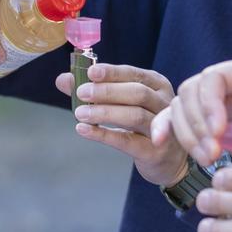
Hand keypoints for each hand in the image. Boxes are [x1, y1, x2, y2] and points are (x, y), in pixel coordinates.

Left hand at [55, 63, 186, 186]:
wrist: (167, 159)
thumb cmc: (143, 125)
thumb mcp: (123, 103)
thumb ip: (95, 89)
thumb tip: (63, 79)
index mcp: (157, 85)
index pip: (135, 74)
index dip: (112, 72)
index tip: (91, 72)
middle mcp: (164, 104)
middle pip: (138, 93)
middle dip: (107, 91)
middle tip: (81, 92)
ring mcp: (162, 129)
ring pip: (135, 116)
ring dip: (105, 112)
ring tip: (80, 113)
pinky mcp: (154, 152)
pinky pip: (127, 141)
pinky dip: (104, 134)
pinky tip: (84, 130)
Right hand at [151, 54, 231, 167]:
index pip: (215, 77)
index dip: (208, 104)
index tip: (218, 134)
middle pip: (192, 91)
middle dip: (196, 124)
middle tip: (211, 155)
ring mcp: (219, 98)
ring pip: (183, 106)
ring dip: (187, 134)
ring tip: (207, 160)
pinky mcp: (211, 116)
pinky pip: (180, 117)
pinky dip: (169, 128)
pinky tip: (159, 142)